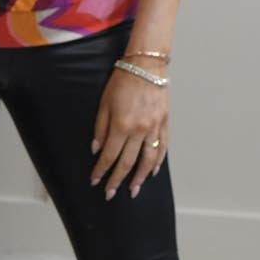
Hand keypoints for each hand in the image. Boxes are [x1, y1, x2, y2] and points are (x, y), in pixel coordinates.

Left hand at [91, 68, 167, 198]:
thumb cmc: (122, 81)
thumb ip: (100, 128)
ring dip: (139, 178)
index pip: (109, 155)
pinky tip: (152, 172)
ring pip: (148, 160)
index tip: (95, 181)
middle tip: (110, 193)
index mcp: (121, 125)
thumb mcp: (104, 103)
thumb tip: (97, 150)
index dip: (102, 170)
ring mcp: (154, 128)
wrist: (147, 66)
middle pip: (127, 162)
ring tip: (133, 190)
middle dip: (117, 180)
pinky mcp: (164, 124)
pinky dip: (158, 162)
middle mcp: (139, 130)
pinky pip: (162, 148)